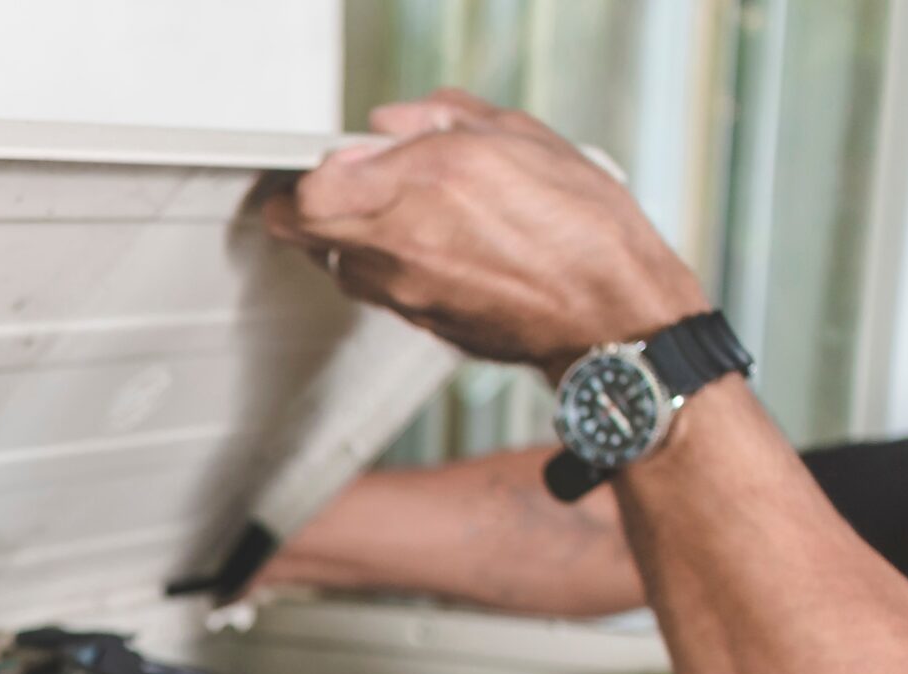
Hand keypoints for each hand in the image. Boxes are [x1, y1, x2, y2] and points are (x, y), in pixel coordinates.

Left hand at [264, 89, 709, 376]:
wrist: (609, 315)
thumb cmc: (582, 228)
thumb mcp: (521, 139)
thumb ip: (443, 119)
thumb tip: (389, 122)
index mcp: (427, 180)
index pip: (313, 183)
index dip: (316, 167)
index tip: (340, 157)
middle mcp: (402, 239)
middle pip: (297, 228)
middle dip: (305, 203)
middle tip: (337, 186)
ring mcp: (402, 289)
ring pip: (333, 261)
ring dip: (345, 238)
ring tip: (394, 217)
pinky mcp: (414, 321)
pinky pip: (373, 289)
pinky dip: (383, 268)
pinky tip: (427, 250)